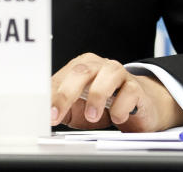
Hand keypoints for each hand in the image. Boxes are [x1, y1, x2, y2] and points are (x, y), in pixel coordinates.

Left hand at [51, 53, 182, 131]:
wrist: (139, 105)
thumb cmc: (105, 104)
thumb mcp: (79, 107)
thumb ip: (63, 106)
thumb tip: (43, 114)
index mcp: (81, 66)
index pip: (62, 77)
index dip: (53, 95)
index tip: (48, 114)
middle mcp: (99, 66)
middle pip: (80, 71)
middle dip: (67, 93)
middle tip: (58, 113)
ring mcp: (118, 74)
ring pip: (107, 75)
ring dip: (97, 96)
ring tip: (91, 116)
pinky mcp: (136, 87)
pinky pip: (129, 92)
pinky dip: (121, 106)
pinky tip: (117, 117)